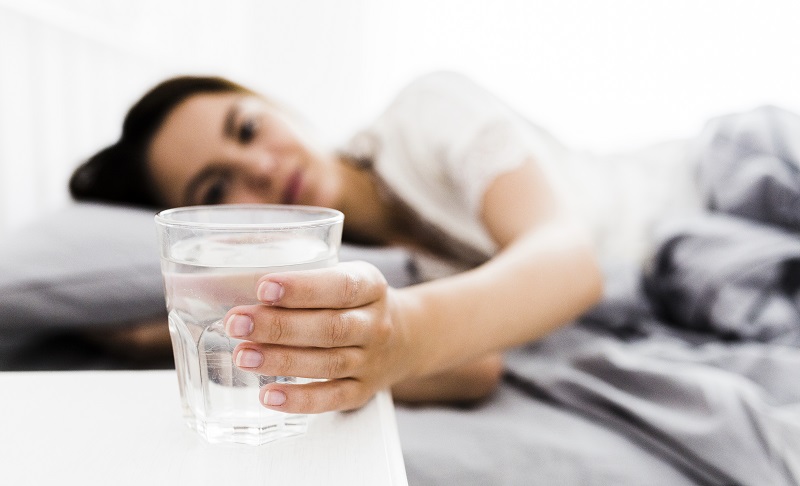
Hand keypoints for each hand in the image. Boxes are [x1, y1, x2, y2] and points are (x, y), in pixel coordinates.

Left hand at [222, 261, 412, 413]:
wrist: (406, 338)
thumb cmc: (356, 303)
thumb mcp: (346, 277)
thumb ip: (305, 279)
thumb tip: (232, 281)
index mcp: (371, 287)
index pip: (341, 287)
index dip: (302, 289)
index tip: (263, 288)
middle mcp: (375, 325)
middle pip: (330, 328)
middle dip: (279, 326)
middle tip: (237, 323)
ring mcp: (370, 361)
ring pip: (328, 363)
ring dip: (282, 360)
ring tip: (243, 355)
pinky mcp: (362, 391)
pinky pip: (332, 399)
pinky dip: (300, 400)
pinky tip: (269, 395)